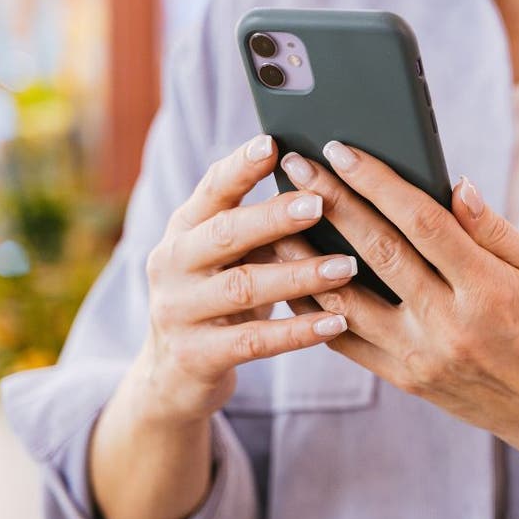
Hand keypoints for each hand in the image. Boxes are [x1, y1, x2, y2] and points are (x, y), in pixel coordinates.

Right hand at [134, 135, 358, 424]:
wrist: (173, 375)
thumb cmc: (220, 300)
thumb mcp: (230, 258)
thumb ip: (263, 226)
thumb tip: (327, 186)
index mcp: (183, 230)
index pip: (211, 190)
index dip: (240, 167)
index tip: (274, 143)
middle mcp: (171, 264)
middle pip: (225, 233)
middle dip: (273, 216)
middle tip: (320, 203)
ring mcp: (178, 311)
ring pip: (243, 287)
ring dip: (299, 276)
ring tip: (347, 266)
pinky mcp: (195, 356)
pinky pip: (253, 342)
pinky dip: (297, 331)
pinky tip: (335, 323)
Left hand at [273, 143, 518, 454]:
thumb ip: (493, 229)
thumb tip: (453, 185)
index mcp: (488, 288)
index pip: (422, 221)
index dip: (377, 182)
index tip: (341, 149)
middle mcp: (449, 324)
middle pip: (377, 251)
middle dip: (331, 202)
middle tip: (295, 166)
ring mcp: (422, 356)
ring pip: (347, 299)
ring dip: (305, 256)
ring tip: (274, 220)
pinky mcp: (406, 380)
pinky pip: (347, 340)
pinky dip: (315, 308)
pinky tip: (292, 278)